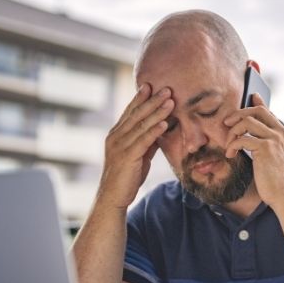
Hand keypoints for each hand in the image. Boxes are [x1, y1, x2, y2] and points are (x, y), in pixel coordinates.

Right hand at [97, 84, 174, 209]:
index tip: (150, 85)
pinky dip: (154, 131)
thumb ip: (146, 141)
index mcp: (116, 134)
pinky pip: (143, 141)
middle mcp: (115, 137)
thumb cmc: (127, 177)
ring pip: (141, 125)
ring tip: (170, 100)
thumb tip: (159, 128)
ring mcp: (120, 146)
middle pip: (136, 114)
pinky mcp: (127, 157)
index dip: (140, 98)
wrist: (113, 197)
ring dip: (157, 112)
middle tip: (166, 88)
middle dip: (152, 100)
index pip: (130, 112)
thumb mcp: (138, 155)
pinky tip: (164, 123)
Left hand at [223, 93, 283, 209]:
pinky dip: (232, 145)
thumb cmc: (279, 182)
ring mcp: (275, 139)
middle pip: (257, 111)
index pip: (269, 112)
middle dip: (239, 114)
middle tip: (227, 123)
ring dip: (232, 132)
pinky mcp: (265, 148)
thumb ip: (270, 145)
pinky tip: (230, 155)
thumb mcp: (277, 159)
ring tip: (228, 145)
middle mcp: (282, 133)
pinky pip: (242, 138)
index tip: (251, 97)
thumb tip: (253, 138)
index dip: (257, 104)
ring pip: (247, 122)